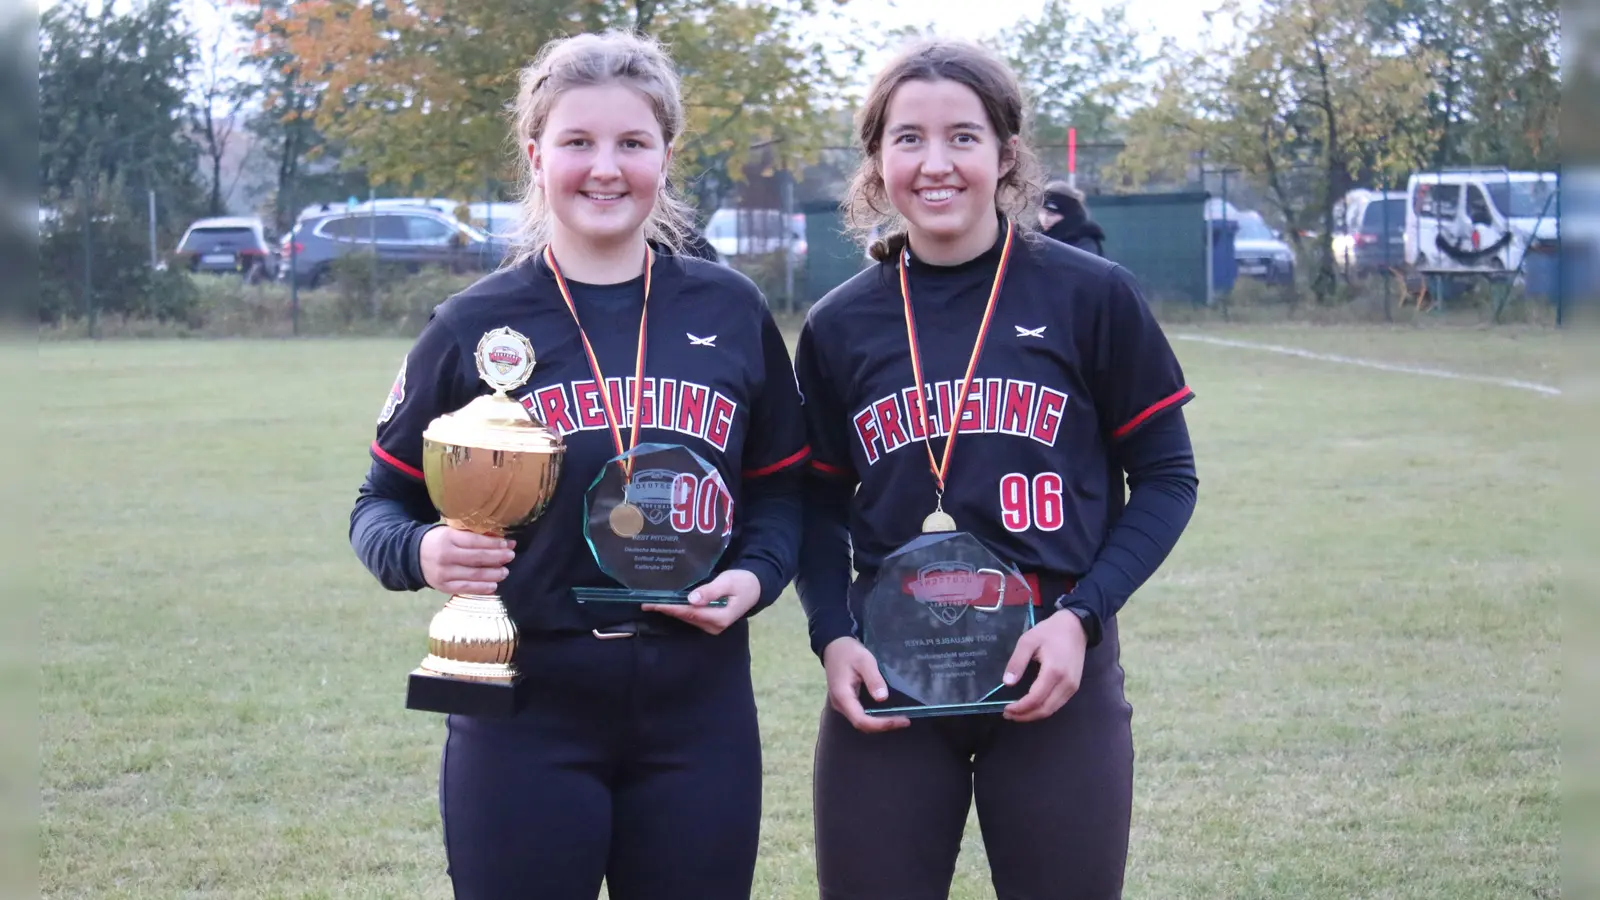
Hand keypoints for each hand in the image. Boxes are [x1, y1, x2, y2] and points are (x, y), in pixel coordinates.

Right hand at [419, 526, 514, 595]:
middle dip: (497, 557)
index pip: (475, 541)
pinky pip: (466, 588)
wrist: (413, 557)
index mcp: (447, 538)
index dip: (494, 543)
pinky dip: (481, 588)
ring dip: (493, 574)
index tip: (508, 543)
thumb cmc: (438, 541)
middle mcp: (445, 556)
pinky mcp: (443, 586)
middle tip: (511, 556)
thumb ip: (470, 536)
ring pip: (474, 575)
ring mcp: (444, 573)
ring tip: (505, 571)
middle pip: (477, 558)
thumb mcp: (450, 532)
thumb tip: (498, 538)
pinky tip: (493, 585)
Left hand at [641, 568, 760, 634]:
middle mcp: (714, 626)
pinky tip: (668, 604)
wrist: (756, 587)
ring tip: (652, 603)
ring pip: (687, 617)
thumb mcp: (728, 582)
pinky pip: (691, 616)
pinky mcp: (710, 621)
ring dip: (670, 610)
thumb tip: (692, 599)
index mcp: (719, 618)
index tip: (653, 604)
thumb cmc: (743, 582)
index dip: (670, 608)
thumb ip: (711, 591)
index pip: (689, 612)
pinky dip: (679, 609)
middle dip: (666, 609)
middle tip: (645, 602)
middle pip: (686, 617)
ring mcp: (712, 625)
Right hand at [822, 637, 909, 732]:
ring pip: (861, 721)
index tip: (901, 720)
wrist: (834, 646)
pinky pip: (860, 715)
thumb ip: (873, 679)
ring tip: (899, 718)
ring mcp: (841, 704)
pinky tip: (887, 712)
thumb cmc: (849, 652)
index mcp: (842, 696)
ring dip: (879, 723)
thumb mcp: (864, 661)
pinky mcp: (845, 702)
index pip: (861, 720)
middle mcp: (840, 704)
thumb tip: (882, 698)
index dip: (881, 724)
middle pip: (861, 724)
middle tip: (905, 720)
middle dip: (883, 725)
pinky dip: (874, 717)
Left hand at [1001, 610, 1087, 722]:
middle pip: (1045, 709)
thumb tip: (1007, 683)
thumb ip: (1017, 662)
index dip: (1020, 708)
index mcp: (1054, 671)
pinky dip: (1043, 709)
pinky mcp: (1074, 686)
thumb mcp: (1028, 641)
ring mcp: (1072, 686)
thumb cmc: (1050, 632)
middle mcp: (1066, 683)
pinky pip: (1058, 704)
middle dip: (1025, 716)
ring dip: (1034, 715)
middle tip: (1008, 714)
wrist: (1075, 627)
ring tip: (1017, 713)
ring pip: (1052, 710)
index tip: (1006, 709)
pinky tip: (1031, 706)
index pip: (1035, 699)